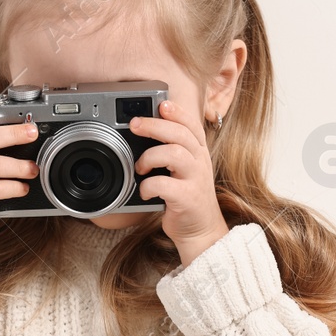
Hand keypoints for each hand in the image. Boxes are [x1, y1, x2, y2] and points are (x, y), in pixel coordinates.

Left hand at [130, 99, 229, 266]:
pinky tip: (143, 191)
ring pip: (174, 153)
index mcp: (198, 152)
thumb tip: (144, 129)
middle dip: (154, 125)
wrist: (200, 230)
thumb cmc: (186, 197)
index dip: (177, 111)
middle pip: (180, 133)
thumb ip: (172, 149)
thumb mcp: (184, 169)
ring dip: (150, 156)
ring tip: (140, 168)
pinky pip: (165, 184)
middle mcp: (200, 162)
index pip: (191, 124)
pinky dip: (148, 185)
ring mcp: (196, 179)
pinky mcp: (187, 198)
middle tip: (135, 126)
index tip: (160, 105)